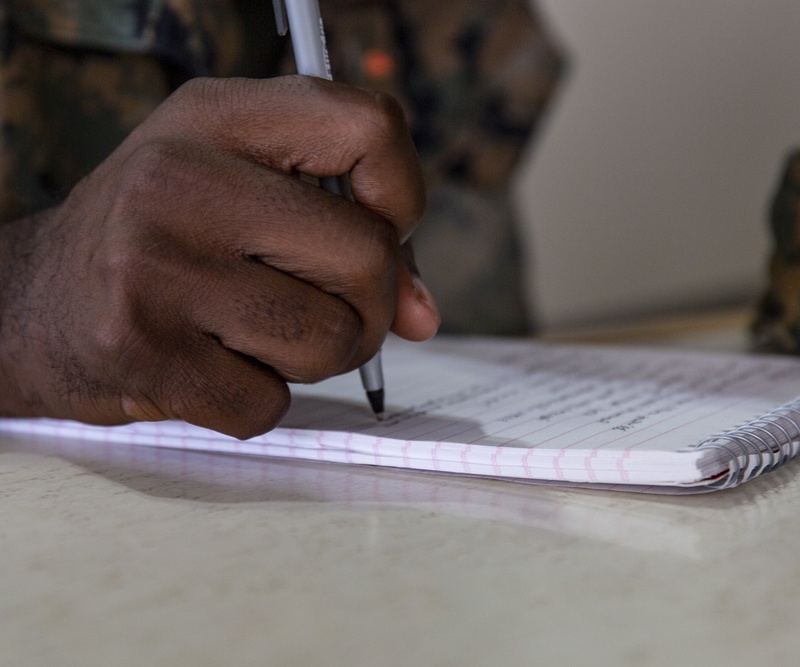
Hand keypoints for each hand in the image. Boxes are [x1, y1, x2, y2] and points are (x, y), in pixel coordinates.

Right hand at [0, 76, 439, 437]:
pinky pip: (271, 404)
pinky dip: (258, 399)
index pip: (370, 127)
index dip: (402, 193)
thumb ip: (353, 231)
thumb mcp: (246, 188)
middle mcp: (180, 179)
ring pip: (332, 339)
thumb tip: (423, 314)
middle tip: (323, 305)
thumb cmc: (165, 240)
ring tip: (257, 333)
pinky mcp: (142, 351)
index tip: (382, 227)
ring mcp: (154, 266)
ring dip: (316, 355)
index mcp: (216, 116)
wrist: (34, 305)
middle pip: (368, 256)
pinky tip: (211, 365)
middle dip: (368, 303)